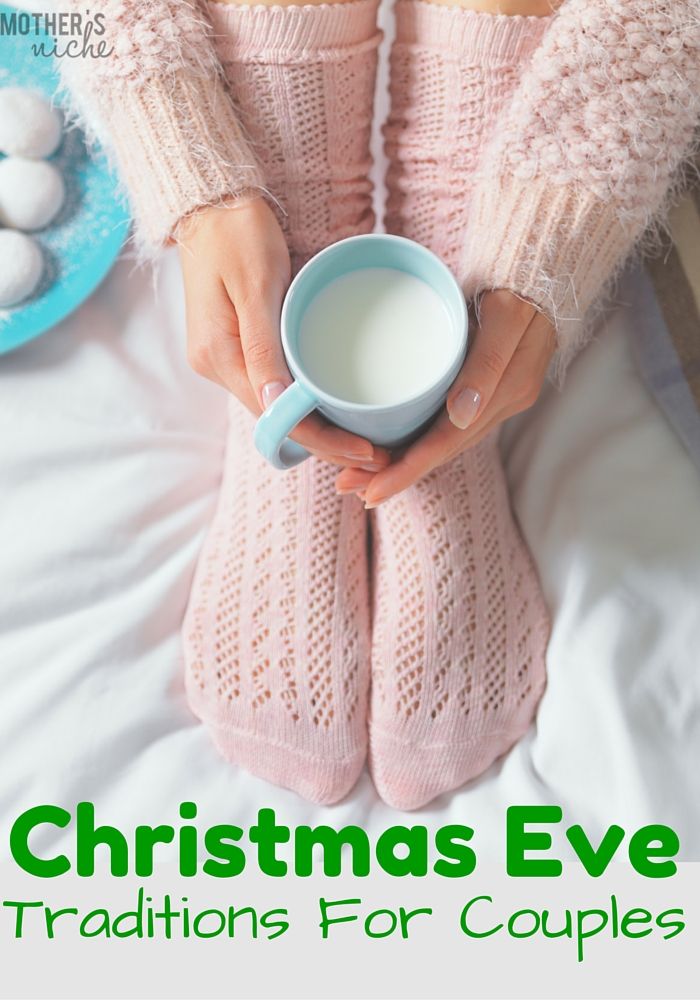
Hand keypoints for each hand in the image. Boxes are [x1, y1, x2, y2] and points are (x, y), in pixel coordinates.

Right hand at [178, 196, 388, 470]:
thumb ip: (264, 346)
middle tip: (376, 455)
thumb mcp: (256, 285)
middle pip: (277, 421)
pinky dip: (304, 403)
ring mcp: (224, 358)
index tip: (366, 451)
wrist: (211, 202)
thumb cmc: (236, 232)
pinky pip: (273, 386)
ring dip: (317, 427)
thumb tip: (276, 403)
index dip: (323, 441)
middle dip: (326, 443)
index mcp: (219, 356)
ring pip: (277, 408)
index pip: (277, 417)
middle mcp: (217, 366)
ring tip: (362, 440)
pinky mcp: (235, 346)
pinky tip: (333, 408)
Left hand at [335, 289, 555, 504]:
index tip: (371, 490)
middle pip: (441, 451)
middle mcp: (499, 403)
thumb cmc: (521, 285)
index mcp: (506, 391)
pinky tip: (391, 448)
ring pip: (442, 443)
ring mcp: (492, 398)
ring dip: (401, 463)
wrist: (542, 267)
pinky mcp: (483, 389)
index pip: (449, 442)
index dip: (409, 469)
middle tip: (348, 487)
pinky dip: (416, 441)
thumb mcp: (508, 316)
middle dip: (395, 474)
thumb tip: (461, 414)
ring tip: (359, 479)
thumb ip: (487, 363)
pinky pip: (446, 426)